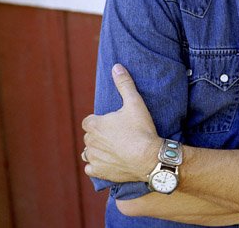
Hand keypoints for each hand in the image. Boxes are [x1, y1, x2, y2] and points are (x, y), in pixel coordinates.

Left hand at [82, 64, 161, 181]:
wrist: (149, 158)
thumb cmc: (142, 129)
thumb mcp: (135, 103)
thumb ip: (124, 84)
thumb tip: (116, 66)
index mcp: (94, 125)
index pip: (89, 121)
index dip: (100, 121)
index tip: (113, 123)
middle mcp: (89, 142)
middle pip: (90, 136)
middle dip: (100, 135)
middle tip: (119, 134)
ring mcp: (93, 158)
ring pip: (89, 152)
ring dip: (98, 150)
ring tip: (115, 148)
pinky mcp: (99, 172)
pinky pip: (92, 168)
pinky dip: (99, 165)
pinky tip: (111, 162)